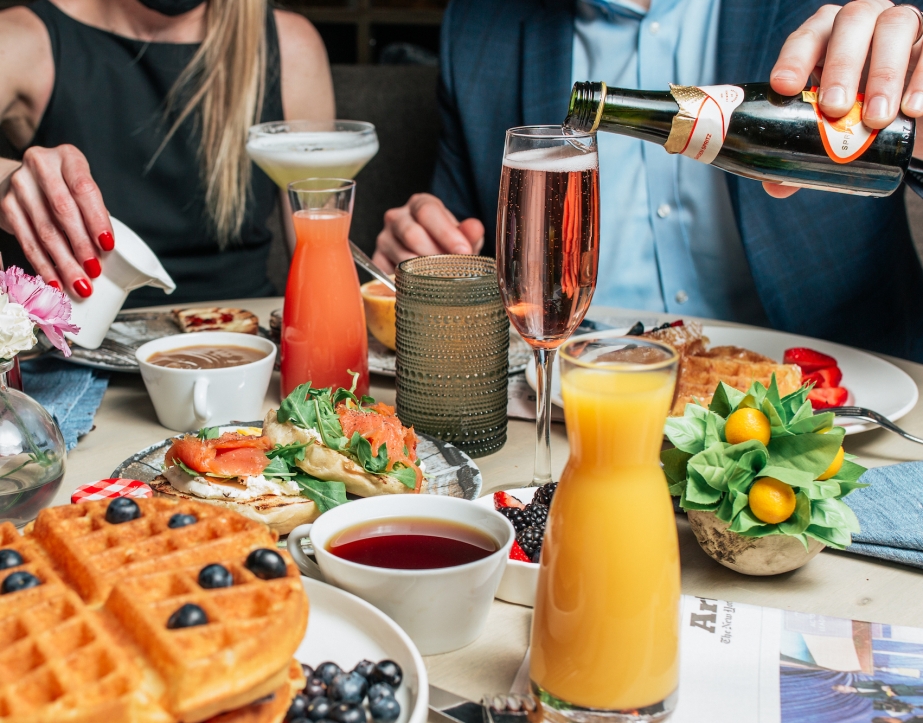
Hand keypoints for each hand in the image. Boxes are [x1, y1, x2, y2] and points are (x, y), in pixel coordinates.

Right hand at [0, 145, 112, 296]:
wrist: (24, 178)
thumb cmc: (65, 187)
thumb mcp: (81, 188)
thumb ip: (94, 212)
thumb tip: (105, 251)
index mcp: (68, 157)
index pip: (84, 189)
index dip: (97, 219)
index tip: (108, 245)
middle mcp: (40, 165)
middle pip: (63, 211)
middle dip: (81, 245)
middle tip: (94, 271)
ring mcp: (20, 185)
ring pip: (44, 230)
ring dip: (63, 262)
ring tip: (79, 284)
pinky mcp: (6, 206)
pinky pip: (27, 241)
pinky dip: (43, 265)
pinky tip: (55, 281)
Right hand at [372, 193, 484, 273]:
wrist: (430, 257)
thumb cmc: (447, 244)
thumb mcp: (464, 238)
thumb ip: (470, 233)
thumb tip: (474, 228)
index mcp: (420, 204)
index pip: (427, 212)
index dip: (447, 233)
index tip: (464, 251)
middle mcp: (397, 217)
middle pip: (412, 234)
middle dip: (436, 255)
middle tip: (453, 270)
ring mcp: (384, 238)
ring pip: (402, 257)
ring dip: (425, 271)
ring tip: (441, 279)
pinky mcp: (377, 259)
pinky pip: (390, 274)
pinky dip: (408, 283)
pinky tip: (421, 286)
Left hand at [764, 0, 922, 197]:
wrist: (909, 109)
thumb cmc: (857, 110)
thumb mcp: (831, 123)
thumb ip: (803, 149)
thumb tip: (775, 187)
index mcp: (828, 36)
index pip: (808, 36)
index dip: (795, 57)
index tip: (784, 87)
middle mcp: (865, 21)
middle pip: (852, 22)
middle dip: (841, 65)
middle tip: (835, 109)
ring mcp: (903, 26)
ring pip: (894, 27)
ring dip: (883, 74)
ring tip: (875, 120)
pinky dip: (921, 79)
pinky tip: (913, 110)